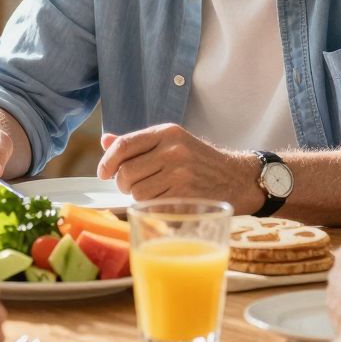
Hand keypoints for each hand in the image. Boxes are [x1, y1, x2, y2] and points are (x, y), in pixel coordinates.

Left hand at [97, 125, 258, 209]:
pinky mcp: (186, 195)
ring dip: (139, 198)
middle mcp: (174, 150)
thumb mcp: (173, 143)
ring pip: (137, 193)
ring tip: (154, 194)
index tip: (103, 173)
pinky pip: (152, 206)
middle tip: (133, 186)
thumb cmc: (199, 162)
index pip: (124, 145)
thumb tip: (105, 140)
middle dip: (123, 184)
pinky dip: (153, 208)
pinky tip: (166, 202)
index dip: (107, 162)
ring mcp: (180, 173)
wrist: (237, 178)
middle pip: (126, 173)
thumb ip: (139, 143)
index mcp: (167, 132)